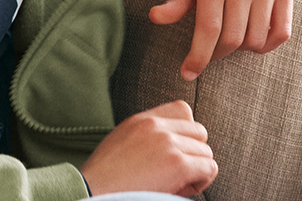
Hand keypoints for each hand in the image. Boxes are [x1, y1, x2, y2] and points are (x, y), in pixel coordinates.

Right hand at [80, 101, 217, 196]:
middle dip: (193, 153)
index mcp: (141, 120)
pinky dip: (200, 182)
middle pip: (199, 132)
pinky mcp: (178, 164)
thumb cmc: (105, 180)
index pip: (183, 109)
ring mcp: (168, 143)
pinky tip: (179, 190)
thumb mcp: (122, 144)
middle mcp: (156, 126)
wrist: (92, 192)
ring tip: (174, 184)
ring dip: (196, 171)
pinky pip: (209, 168)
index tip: (175, 152)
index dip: (186, 133)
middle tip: (176, 174)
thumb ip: (146, 137)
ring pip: (206, 152)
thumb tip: (175, 146)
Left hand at [149, 0, 290, 80]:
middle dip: (216, 54)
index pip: (208, 29)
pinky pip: (281, 32)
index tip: (188, 73)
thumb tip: (156, 18)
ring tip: (229, 38)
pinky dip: (267, 44)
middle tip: (208, 50)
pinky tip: (253, 38)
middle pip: (232, 38)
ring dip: (240, 49)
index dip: (198, 57)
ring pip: (256, 39)